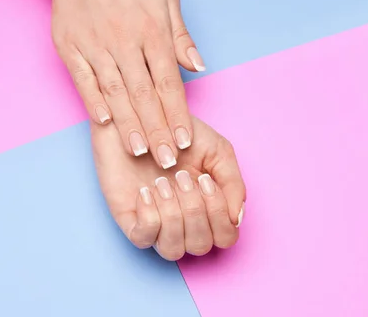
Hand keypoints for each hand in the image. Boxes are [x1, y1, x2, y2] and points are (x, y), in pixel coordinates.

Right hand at [42, 0, 204, 169]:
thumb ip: (180, 35)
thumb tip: (198, 67)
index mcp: (152, 29)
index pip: (169, 82)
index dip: (178, 114)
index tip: (185, 140)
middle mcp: (124, 40)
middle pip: (144, 94)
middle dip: (157, 130)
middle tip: (166, 160)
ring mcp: (95, 44)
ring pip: (115, 92)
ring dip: (128, 124)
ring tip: (139, 151)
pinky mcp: (70, 46)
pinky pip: (83, 80)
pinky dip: (93, 102)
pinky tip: (104, 124)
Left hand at [92, 116, 245, 260]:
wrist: (138, 118)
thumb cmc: (177, 134)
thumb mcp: (216, 150)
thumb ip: (233, 182)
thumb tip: (237, 217)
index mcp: (208, 209)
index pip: (225, 237)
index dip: (219, 214)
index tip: (205, 180)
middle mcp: (184, 223)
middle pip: (201, 246)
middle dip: (194, 209)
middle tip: (182, 176)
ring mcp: (156, 225)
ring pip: (173, 250)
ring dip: (172, 215)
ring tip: (162, 182)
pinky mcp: (130, 221)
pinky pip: (143, 239)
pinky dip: (148, 216)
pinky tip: (145, 191)